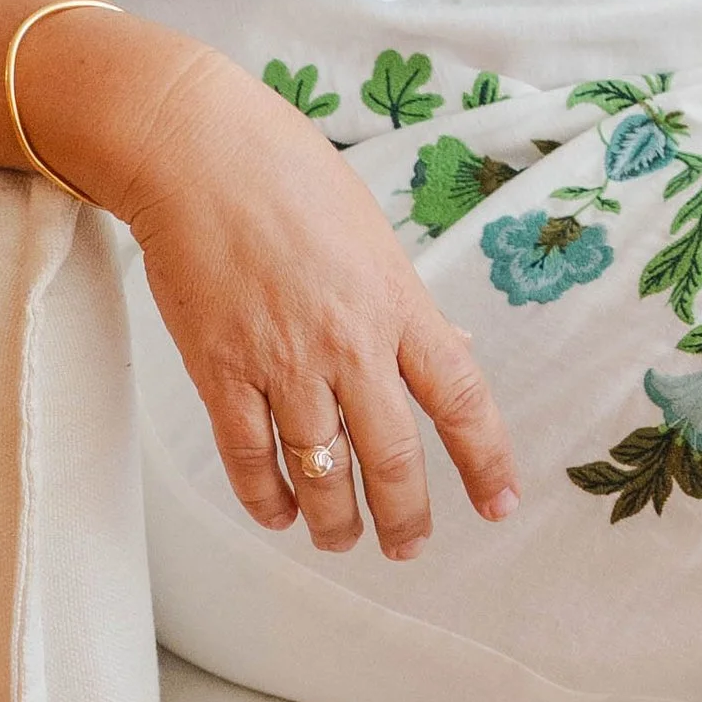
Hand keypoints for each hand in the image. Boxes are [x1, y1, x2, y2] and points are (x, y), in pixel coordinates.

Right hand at [36, 25, 518, 557]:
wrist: (200, 155)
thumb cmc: (291, 176)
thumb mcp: (373, 233)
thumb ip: (409, 303)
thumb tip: (454, 349)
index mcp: (397, 301)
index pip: (460, 396)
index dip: (487, 459)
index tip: (501, 502)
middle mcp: (348, 342)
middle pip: (394, 455)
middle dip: (407, 516)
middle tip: (410, 546)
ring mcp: (283, 362)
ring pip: (322, 473)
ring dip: (336, 522)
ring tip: (343, 538)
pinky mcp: (221, 373)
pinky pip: (250, 459)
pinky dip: (268, 499)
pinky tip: (280, 514)